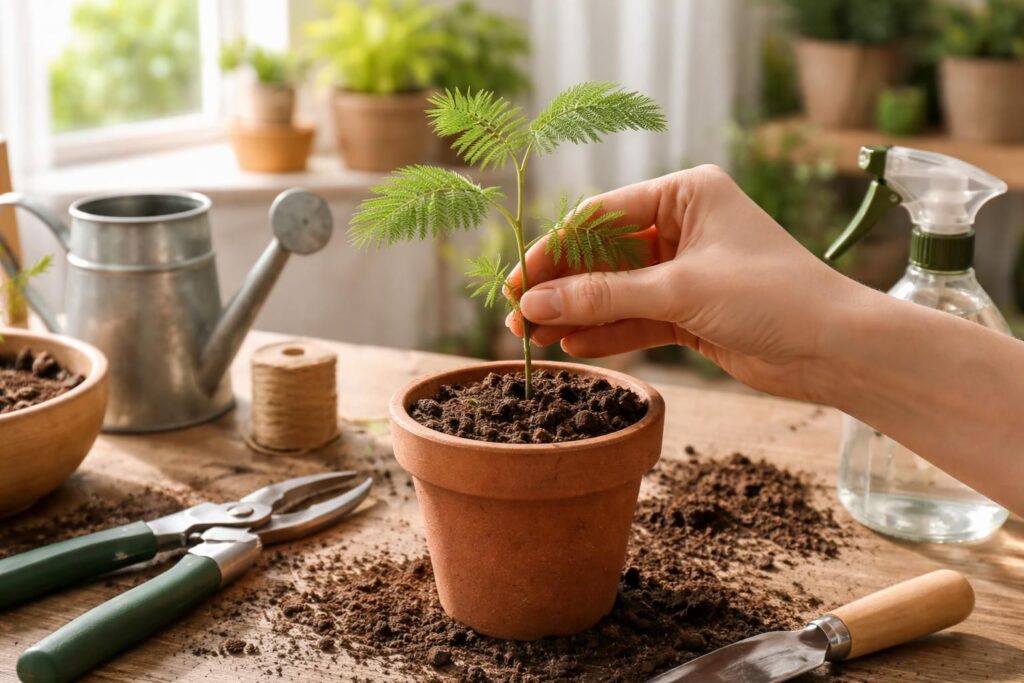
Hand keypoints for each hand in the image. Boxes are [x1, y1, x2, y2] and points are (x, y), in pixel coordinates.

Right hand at [507, 165, 859, 400]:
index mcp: (686, 194)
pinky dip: (607, 332)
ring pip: (616, 290)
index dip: (554, 251)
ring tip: (535, 338)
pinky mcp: (691, 311)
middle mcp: (684, 226)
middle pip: (604, 256)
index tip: (517, 282)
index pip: (602, 218)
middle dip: (562, 288)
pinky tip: (573, 346)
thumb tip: (535, 304)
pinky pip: (636, 317)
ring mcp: (686, 270)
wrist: (835, 349)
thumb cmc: (771, 296)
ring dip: (578, 313)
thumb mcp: (680, 290)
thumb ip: (604, 296)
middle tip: (517, 317)